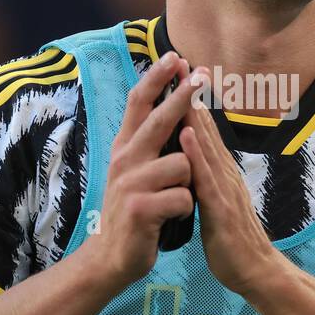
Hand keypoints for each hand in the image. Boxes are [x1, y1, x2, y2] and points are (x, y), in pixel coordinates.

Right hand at [90, 50, 197, 287]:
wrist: (112, 258)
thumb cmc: (135, 211)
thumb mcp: (136, 172)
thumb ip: (149, 143)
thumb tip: (171, 108)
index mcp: (125, 148)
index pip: (138, 103)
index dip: (156, 78)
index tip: (174, 56)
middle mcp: (124, 160)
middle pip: (159, 120)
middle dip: (182, 96)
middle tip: (202, 76)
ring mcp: (130, 183)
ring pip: (182, 165)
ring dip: (188, 185)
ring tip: (172, 202)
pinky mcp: (140, 208)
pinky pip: (183, 197)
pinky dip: (185, 210)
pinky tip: (170, 219)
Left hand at [179, 68, 285, 297]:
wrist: (256, 272)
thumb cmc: (232, 240)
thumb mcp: (216, 201)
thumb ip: (206, 178)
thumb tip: (192, 158)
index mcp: (220, 172)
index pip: (203, 131)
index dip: (191, 102)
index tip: (177, 73)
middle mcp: (225, 173)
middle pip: (206, 129)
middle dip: (193, 97)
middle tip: (181, 62)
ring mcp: (226, 189)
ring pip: (207, 146)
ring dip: (195, 114)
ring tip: (182, 85)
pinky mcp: (223, 209)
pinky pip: (206, 178)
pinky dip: (196, 154)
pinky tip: (186, 135)